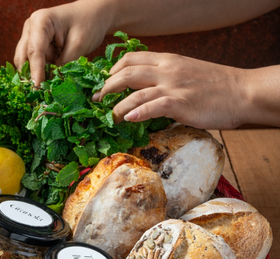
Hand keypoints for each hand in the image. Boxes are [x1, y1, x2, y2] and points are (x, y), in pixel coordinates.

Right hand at [14, 1, 109, 85]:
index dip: (36, 71)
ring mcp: (32, 37)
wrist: (94, 15)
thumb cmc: (88, 24)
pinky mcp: (38, 46)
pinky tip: (54, 75)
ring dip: (39, 73)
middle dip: (32, 75)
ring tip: (53, 80)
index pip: (34, 51)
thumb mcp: (78, 46)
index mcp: (41, 22)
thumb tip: (53, 84)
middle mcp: (31, 29)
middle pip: (24, 58)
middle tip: (43, 91)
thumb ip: (64, 64)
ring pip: (28, 63)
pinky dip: (44, 71)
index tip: (38, 87)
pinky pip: (36, 63)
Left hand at [94, 52, 248, 128]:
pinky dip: (136, 112)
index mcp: (168, 61)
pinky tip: (127, 119)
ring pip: (134, 91)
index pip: (131, 58)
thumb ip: (165, 78)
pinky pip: (152, 106)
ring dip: (116, 105)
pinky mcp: (180, 103)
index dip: (112, 70)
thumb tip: (146, 92)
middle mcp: (167, 70)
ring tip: (108, 116)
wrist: (242, 92)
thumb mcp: (186, 73)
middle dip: (106, 87)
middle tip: (97, 100)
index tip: (103, 83)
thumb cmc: (216, 86)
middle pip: (126, 72)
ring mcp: (173, 86)